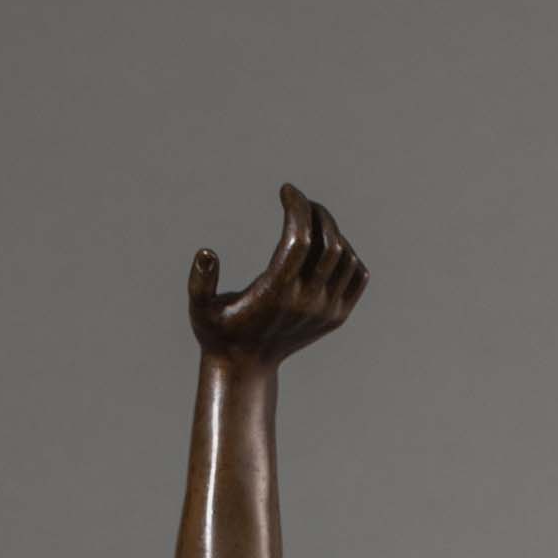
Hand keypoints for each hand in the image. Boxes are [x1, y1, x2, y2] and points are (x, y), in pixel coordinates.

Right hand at [188, 186, 366, 369]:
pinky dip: (348, 254)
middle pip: (329, 243)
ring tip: (311, 224)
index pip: (299, 238)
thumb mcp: (199, 310)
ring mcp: (326, 312)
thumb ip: (199, 282)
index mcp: (276, 294)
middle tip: (301, 202)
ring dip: (332, 231)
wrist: (247, 368)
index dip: (297, 206)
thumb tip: (206, 253)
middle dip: (316, 212)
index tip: (286, 189)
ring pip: (347, 256)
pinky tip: (326, 248)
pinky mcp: (337, 317)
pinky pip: (358, 275)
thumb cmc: (219, 331)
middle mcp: (306, 303)